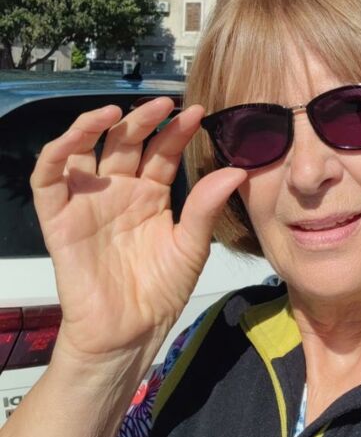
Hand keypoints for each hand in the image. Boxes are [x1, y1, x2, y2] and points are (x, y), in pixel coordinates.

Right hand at [30, 97, 245, 366]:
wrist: (129, 333)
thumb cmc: (160, 292)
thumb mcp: (190, 247)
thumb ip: (205, 207)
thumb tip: (236, 170)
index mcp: (151, 196)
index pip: (162, 152)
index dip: (176, 131)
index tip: (198, 112)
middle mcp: (119, 192)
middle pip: (126, 143)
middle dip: (144, 120)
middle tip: (165, 103)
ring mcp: (88, 202)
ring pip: (85, 150)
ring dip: (96, 125)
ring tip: (120, 110)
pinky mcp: (60, 218)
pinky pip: (49, 178)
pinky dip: (58, 151)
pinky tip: (78, 134)